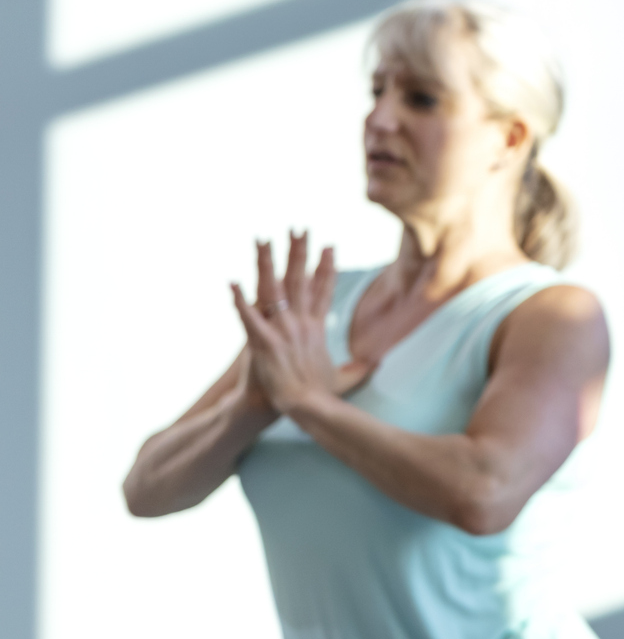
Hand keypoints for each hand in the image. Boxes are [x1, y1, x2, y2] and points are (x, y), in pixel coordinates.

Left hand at [230, 230, 373, 414]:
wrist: (307, 409)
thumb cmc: (322, 396)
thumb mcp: (345, 378)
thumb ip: (358, 367)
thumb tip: (377, 362)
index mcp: (316, 328)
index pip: (323, 290)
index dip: (325, 267)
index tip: (329, 246)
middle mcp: (301, 323)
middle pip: (300, 280)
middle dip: (299, 252)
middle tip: (299, 228)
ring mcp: (282, 331)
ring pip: (273, 290)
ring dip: (266, 263)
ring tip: (261, 240)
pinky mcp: (264, 343)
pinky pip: (249, 318)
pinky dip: (239, 301)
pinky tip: (230, 284)